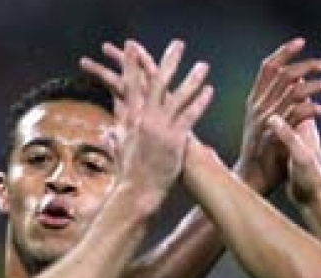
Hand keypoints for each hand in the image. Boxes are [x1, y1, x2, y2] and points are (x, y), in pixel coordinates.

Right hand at [89, 40, 213, 193]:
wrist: (137, 191)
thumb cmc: (128, 173)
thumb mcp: (119, 148)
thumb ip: (116, 135)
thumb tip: (110, 132)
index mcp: (131, 119)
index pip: (130, 84)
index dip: (131, 64)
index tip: (132, 46)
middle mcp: (145, 119)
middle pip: (156, 83)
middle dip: (167, 62)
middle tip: (177, 45)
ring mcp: (161, 128)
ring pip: (178, 96)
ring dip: (192, 79)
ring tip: (202, 65)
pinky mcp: (175, 139)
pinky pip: (190, 115)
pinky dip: (200, 102)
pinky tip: (209, 91)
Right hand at [235, 38, 320, 193]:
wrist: (252, 179)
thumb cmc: (265, 153)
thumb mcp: (268, 124)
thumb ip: (280, 105)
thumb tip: (300, 87)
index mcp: (254, 101)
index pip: (267, 67)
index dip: (284, 52)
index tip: (301, 42)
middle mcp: (258, 107)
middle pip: (284, 74)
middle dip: (307, 65)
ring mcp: (265, 120)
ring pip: (293, 91)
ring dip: (315, 86)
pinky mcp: (275, 135)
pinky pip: (298, 114)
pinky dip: (313, 109)